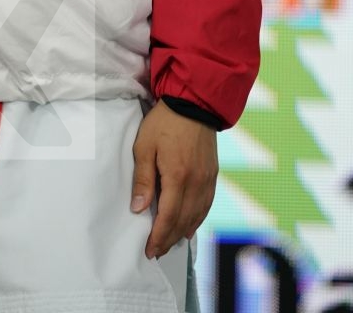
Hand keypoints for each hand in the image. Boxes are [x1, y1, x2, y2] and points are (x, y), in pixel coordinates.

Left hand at [131, 100, 217, 257]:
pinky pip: (207, 204)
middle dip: (169, 239)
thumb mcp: (145, 146)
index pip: (168, 217)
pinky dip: (197, 219)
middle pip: (183, 221)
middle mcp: (196, 182)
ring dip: (183, 232)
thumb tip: (138, 209)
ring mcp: (208, 179)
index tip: (149, 250)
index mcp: (178, 176)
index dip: (158, 236)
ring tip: (169, 242)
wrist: (193, 102)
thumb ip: (143, 178)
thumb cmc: (164, 122)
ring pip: (197, 215)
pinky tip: (189, 226)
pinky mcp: (213, 174)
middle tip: (156, 251)